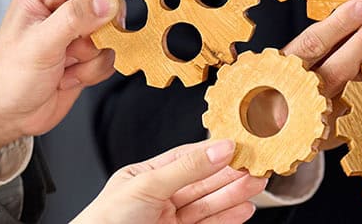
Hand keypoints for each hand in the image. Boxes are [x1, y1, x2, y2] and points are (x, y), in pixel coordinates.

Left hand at [0, 0, 118, 159]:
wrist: (7, 115)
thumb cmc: (7, 78)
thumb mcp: (40, 44)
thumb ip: (74, 19)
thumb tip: (107, 2)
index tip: (112, 16)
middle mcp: (61, 8)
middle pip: (106, 7)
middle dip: (99, 33)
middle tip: (77, 47)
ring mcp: (76, 31)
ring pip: (111, 35)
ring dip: (93, 57)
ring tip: (66, 65)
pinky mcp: (87, 53)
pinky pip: (110, 56)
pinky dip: (94, 71)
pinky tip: (69, 75)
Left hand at [74, 139, 264, 223]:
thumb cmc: (104, 223)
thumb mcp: (147, 186)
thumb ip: (187, 168)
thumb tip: (219, 148)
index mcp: (146, 176)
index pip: (187, 157)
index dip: (214, 151)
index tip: (239, 145)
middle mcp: (159, 197)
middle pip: (203, 181)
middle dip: (231, 173)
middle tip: (256, 164)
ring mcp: (170, 219)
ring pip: (209, 203)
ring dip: (235, 193)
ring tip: (257, 184)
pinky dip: (228, 217)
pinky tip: (243, 209)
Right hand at [246, 0, 361, 149]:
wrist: (261, 140)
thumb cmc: (275, 89)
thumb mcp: (281, 61)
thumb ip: (314, 41)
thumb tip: (355, 14)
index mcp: (277, 76)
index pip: (312, 45)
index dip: (341, 23)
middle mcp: (298, 100)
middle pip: (338, 69)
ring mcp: (318, 121)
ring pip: (353, 88)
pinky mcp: (334, 135)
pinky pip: (361, 105)